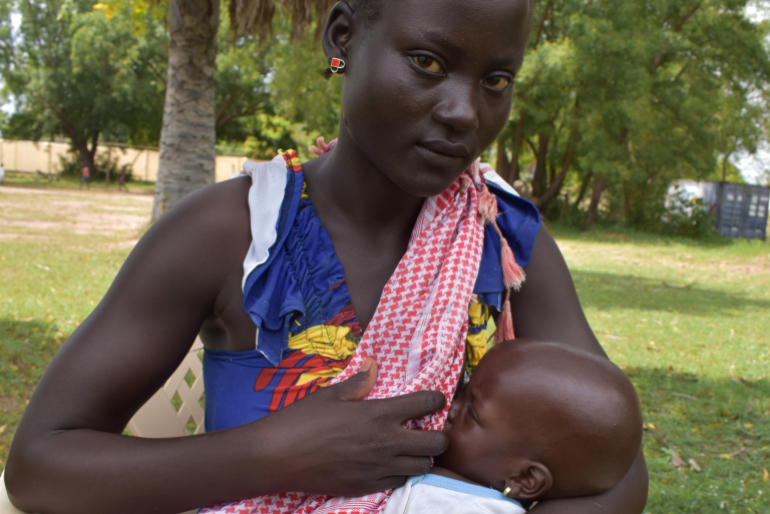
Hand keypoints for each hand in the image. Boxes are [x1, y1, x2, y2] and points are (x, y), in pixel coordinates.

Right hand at [255, 358, 448, 495]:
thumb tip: (373, 366)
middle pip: (435, 443)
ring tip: (412, 448)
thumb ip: (358, 384)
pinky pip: (400, 482)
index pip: (424, 404)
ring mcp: (379, 468)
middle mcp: (385, 442)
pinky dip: (403, 472)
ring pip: (422, 466)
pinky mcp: (368, 487)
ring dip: (422, 456)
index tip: (437, 398)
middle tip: (431, 429)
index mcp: (378, 414)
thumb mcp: (329, 395)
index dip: (437, 399)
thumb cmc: (301, 421)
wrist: (277, 458)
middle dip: (440, 435)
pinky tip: (392, 464)